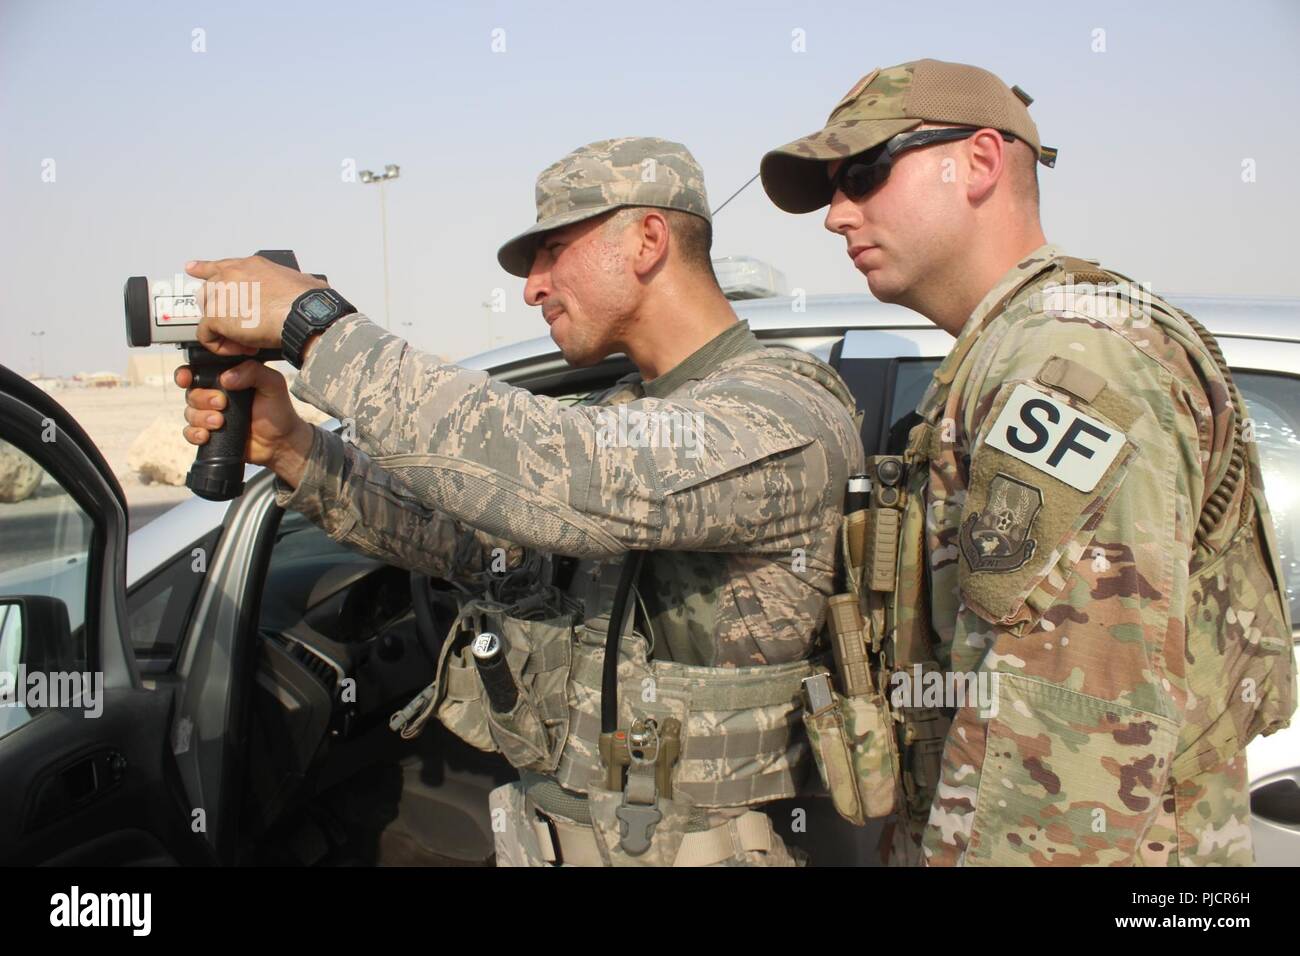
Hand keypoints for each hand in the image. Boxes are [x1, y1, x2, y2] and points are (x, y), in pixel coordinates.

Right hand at [176, 360, 314, 486]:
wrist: (281, 442)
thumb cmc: (278, 411)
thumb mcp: (272, 384)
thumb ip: (254, 371)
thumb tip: (226, 377)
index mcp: (227, 379)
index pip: (199, 372)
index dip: (186, 374)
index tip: (186, 378)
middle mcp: (215, 396)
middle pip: (191, 393)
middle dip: (202, 398)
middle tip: (222, 404)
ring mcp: (211, 415)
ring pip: (190, 413)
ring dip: (201, 417)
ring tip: (220, 422)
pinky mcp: (210, 434)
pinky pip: (190, 433)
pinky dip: (195, 434)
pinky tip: (207, 435)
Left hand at [185, 255, 326, 353]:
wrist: (303, 314)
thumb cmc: (308, 300)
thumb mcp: (300, 280)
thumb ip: (289, 284)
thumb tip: (303, 288)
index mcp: (251, 266)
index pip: (220, 266)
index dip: (204, 269)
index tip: (193, 269)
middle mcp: (231, 275)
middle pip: (209, 293)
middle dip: (220, 311)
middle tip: (241, 328)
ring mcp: (221, 295)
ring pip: (208, 315)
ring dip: (224, 331)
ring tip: (247, 341)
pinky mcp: (216, 316)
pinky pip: (207, 336)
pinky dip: (222, 347)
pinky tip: (241, 349)